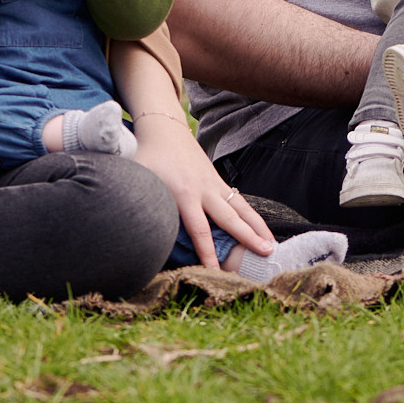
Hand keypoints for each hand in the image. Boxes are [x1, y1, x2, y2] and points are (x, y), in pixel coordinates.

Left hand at [129, 111, 273, 268]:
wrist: (164, 129)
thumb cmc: (148, 157)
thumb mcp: (138, 179)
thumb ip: (138, 203)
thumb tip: (131, 231)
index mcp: (184, 194)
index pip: (199, 230)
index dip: (208, 253)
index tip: (218, 272)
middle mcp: (204, 190)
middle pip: (230, 218)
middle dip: (248, 238)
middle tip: (266, 255)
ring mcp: (214, 184)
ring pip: (241, 208)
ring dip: (258, 226)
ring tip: (272, 245)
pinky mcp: (218, 180)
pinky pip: (239, 200)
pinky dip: (252, 215)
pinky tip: (261, 229)